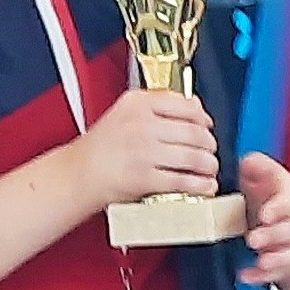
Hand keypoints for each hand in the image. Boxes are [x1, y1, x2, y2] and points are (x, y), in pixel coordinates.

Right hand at [75, 89, 215, 212]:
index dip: (203, 118)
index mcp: (138, 104)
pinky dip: (200, 185)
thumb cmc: (103, 146)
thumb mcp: (125, 113)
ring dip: (209, 165)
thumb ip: (159, 104)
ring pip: (193, 157)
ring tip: (209, 168)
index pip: (186, 105)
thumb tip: (195, 104)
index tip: (207, 126)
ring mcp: (143, 151)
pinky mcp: (144, 178)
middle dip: (209, 145)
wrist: (79, 174)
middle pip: (194, 133)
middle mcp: (141, 124)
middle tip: (210, 151)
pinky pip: (183, 181)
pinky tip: (204, 186)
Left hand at [237, 153, 289, 289]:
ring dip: (274, 258)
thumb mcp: (273, 179)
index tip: (266, 213)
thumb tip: (246, 160)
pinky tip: (246, 276)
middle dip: (272, 235)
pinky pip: (276, 273)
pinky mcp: (285, 264)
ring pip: (288, 254)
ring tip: (261, 260)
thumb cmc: (281, 200)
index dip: (278, 208)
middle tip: (254, 238)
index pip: (289, 201)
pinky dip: (260, 276)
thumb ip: (259, 169)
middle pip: (289, 230)